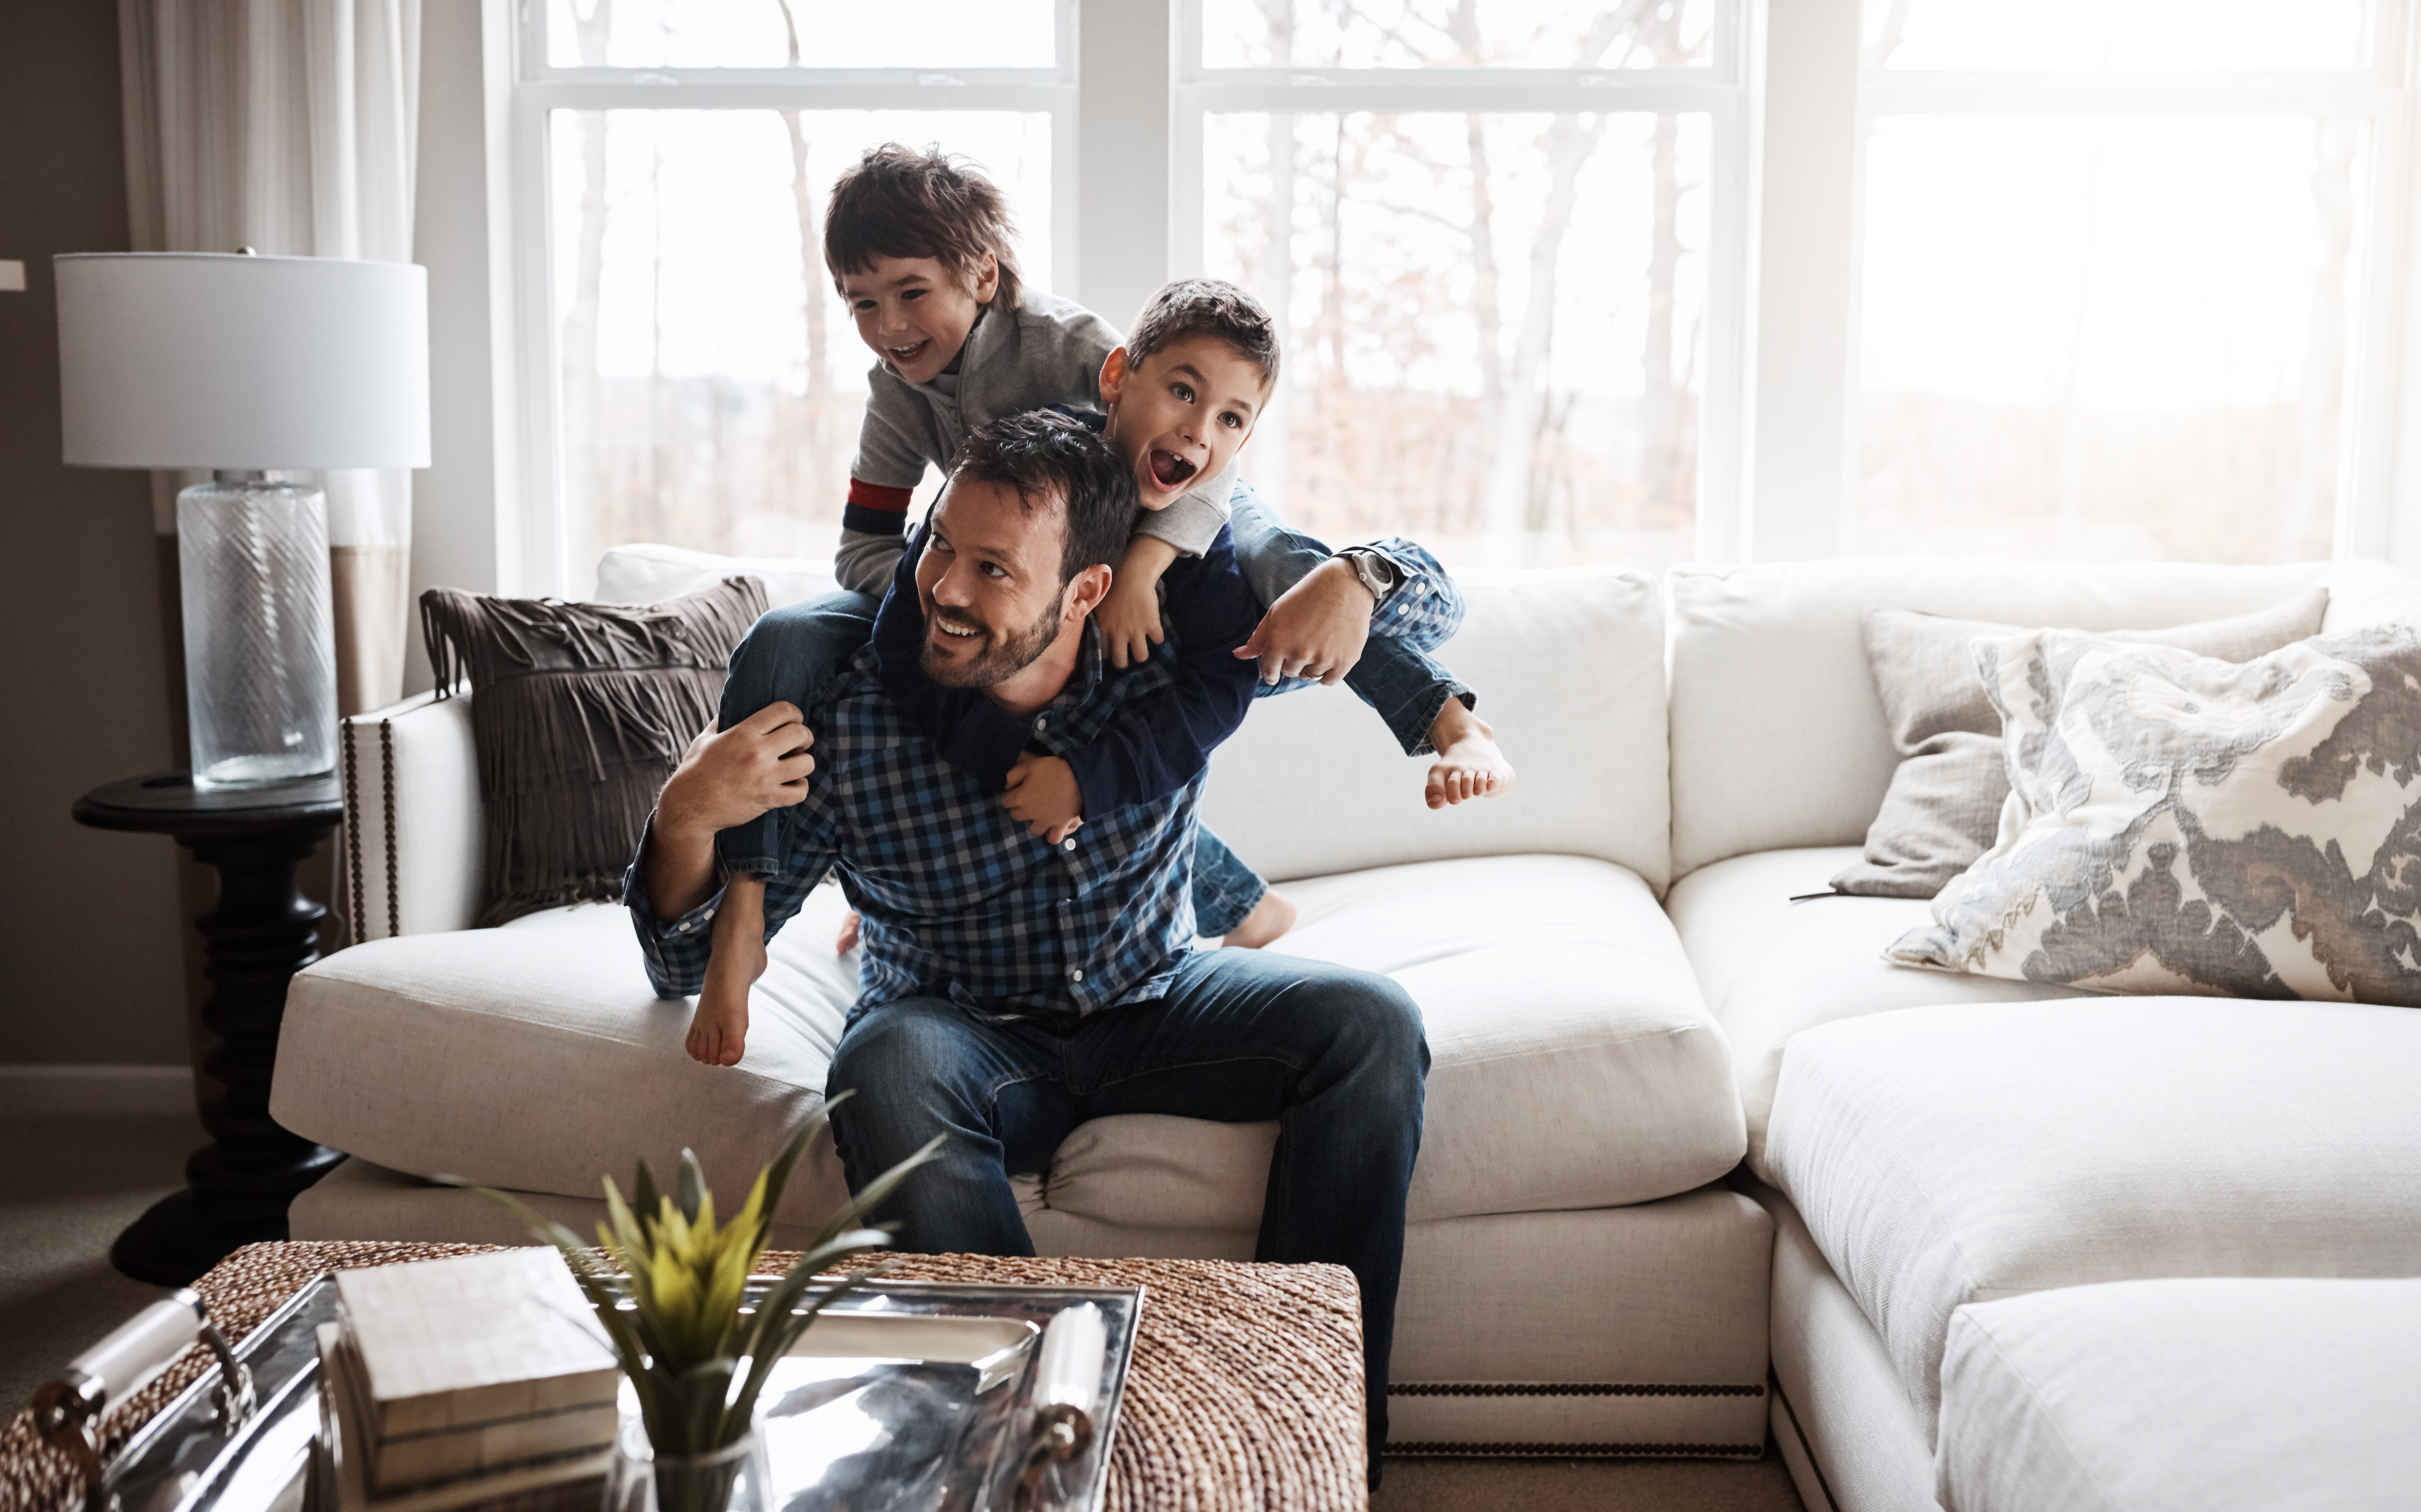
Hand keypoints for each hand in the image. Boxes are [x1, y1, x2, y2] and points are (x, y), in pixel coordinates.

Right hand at [656, 702, 814, 842]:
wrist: (690, 806)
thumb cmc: (696, 770)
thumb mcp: (706, 739)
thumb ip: (722, 722)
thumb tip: (731, 708)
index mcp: (743, 733)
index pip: (784, 711)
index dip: (794, 713)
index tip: (793, 720)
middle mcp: (757, 752)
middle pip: (801, 734)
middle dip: (804, 736)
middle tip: (797, 743)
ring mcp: (765, 777)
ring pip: (806, 763)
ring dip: (804, 763)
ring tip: (794, 764)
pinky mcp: (768, 799)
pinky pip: (800, 792)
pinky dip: (800, 788)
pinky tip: (792, 785)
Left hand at [1001, 753, 1083, 842]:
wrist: (1079, 776)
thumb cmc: (1054, 769)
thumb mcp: (1030, 765)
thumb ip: (1014, 775)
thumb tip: (1007, 787)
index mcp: (1020, 797)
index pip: (1005, 801)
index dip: (1009, 795)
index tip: (1015, 790)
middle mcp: (1030, 813)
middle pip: (1016, 816)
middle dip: (1019, 808)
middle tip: (1028, 800)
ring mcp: (1045, 821)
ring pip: (1033, 830)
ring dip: (1034, 823)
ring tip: (1040, 815)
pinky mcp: (1060, 826)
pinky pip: (1053, 838)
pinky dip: (1051, 835)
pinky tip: (1052, 828)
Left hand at [1097, 571, 1165, 669]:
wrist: (1132, 575)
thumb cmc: (1112, 586)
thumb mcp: (1097, 603)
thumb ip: (1092, 616)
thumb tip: (1080, 619)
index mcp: (1105, 629)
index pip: (1104, 654)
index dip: (1109, 655)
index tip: (1113, 650)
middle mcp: (1119, 634)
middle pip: (1121, 662)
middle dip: (1124, 662)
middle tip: (1127, 654)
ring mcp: (1136, 631)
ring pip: (1141, 656)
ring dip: (1142, 653)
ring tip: (1142, 646)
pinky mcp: (1152, 625)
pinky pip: (1158, 640)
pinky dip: (1158, 637)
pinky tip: (1154, 630)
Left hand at [1234, 557, 1374, 685]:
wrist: (1344, 585)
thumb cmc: (1306, 597)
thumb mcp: (1276, 613)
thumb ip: (1258, 638)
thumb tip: (1237, 655)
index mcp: (1279, 642)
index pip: (1268, 671)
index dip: (1270, 671)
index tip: (1275, 669)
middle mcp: (1300, 653)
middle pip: (1290, 672)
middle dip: (1292, 661)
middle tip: (1302, 639)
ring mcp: (1324, 658)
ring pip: (1309, 676)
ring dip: (1310, 665)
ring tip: (1318, 642)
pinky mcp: (1345, 661)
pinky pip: (1327, 680)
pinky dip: (1326, 672)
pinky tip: (1328, 654)